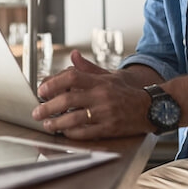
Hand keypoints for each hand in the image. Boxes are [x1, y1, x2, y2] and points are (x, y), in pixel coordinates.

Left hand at [32, 49, 152, 138]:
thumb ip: (88, 68)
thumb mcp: (109, 75)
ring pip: (74, 119)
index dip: (54, 83)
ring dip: (56, 123)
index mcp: (100, 81)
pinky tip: (64, 132)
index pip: (72, 77)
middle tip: (37, 111)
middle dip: (48, 107)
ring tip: (47, 124)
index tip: (42, 90)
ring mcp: (105, 113)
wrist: (151, 107)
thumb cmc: (127, 91)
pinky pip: (85, 133)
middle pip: (68, 100)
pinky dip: (71, 133)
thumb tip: (73, 55)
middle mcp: (101, 96)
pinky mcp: (109, 129)